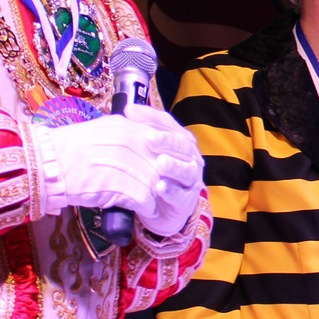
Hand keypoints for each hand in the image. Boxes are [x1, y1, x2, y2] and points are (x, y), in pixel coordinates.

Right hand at [30, 109, 198, 218]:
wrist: (45, 165)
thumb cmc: (66, 150)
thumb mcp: (98, 131)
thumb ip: (122, 133)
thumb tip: (138, 138)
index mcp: (125, 127)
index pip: (158, 140)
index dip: (162, 156)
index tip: (163, 167)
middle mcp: (130, 142)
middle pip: (160, 161)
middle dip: (163, 176)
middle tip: (163, 186)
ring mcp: (127, 164)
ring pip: (156, 181)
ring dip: (156, 194)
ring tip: (153, 201)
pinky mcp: (122, 187)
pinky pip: (146, 199)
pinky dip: (147, 208)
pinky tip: (144, 210)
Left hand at [125, 104, 204, 235]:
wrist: (162, 209)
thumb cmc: (153, 174)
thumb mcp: (146, 152)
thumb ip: (140, 131)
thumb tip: (128, 109)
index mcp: (180, 140)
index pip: (168, 124)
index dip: (151, 118)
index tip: (130, 113)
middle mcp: (190, 157)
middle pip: (181, 145)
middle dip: (166, 141)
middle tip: (149, 138)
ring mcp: (190, 179)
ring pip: (185, 170)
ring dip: (174, 166)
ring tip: (161, 163)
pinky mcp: (187, 201)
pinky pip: (181, 195)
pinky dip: (171, 191)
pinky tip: (160, 188)